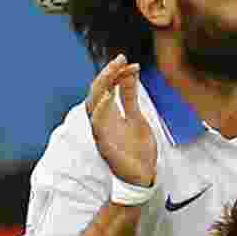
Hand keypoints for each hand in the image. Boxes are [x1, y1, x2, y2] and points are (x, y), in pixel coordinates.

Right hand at [86, 55, 156, 186]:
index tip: (127, 60)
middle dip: (107, 74)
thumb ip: (130, 97)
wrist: (143, 176)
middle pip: (97, 93)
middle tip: (120, 59)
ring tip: (113, 71)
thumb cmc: (137, 148)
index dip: (114, 73)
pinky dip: (101, 111)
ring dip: (103, 87)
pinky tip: (109, 97)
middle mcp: (102, 122)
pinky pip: (98, 126)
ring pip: (93, 106)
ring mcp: (102, 133)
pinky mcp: (105, 146)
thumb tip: (129, 72)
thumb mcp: (136, 117)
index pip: (106, 88)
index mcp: (109, 115)